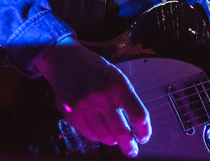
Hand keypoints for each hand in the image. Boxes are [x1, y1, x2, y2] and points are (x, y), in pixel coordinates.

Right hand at [33, 37, 148, 156]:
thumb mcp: (116, 76)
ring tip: (115, 139)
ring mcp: (86, 106)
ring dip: (112, 141)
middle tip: (132, 150)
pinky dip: (97, 137)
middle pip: (121, 131)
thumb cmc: (93, 68)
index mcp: (118, 85)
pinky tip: (100, 132)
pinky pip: (89, 134)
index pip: (138, 114)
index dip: (144, 130)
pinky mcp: (72, 114)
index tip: (144, 137)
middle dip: (129, 145)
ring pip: (105, 136)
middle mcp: (103, 96)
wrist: (65, 60)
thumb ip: (125, 98)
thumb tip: (136, 124)